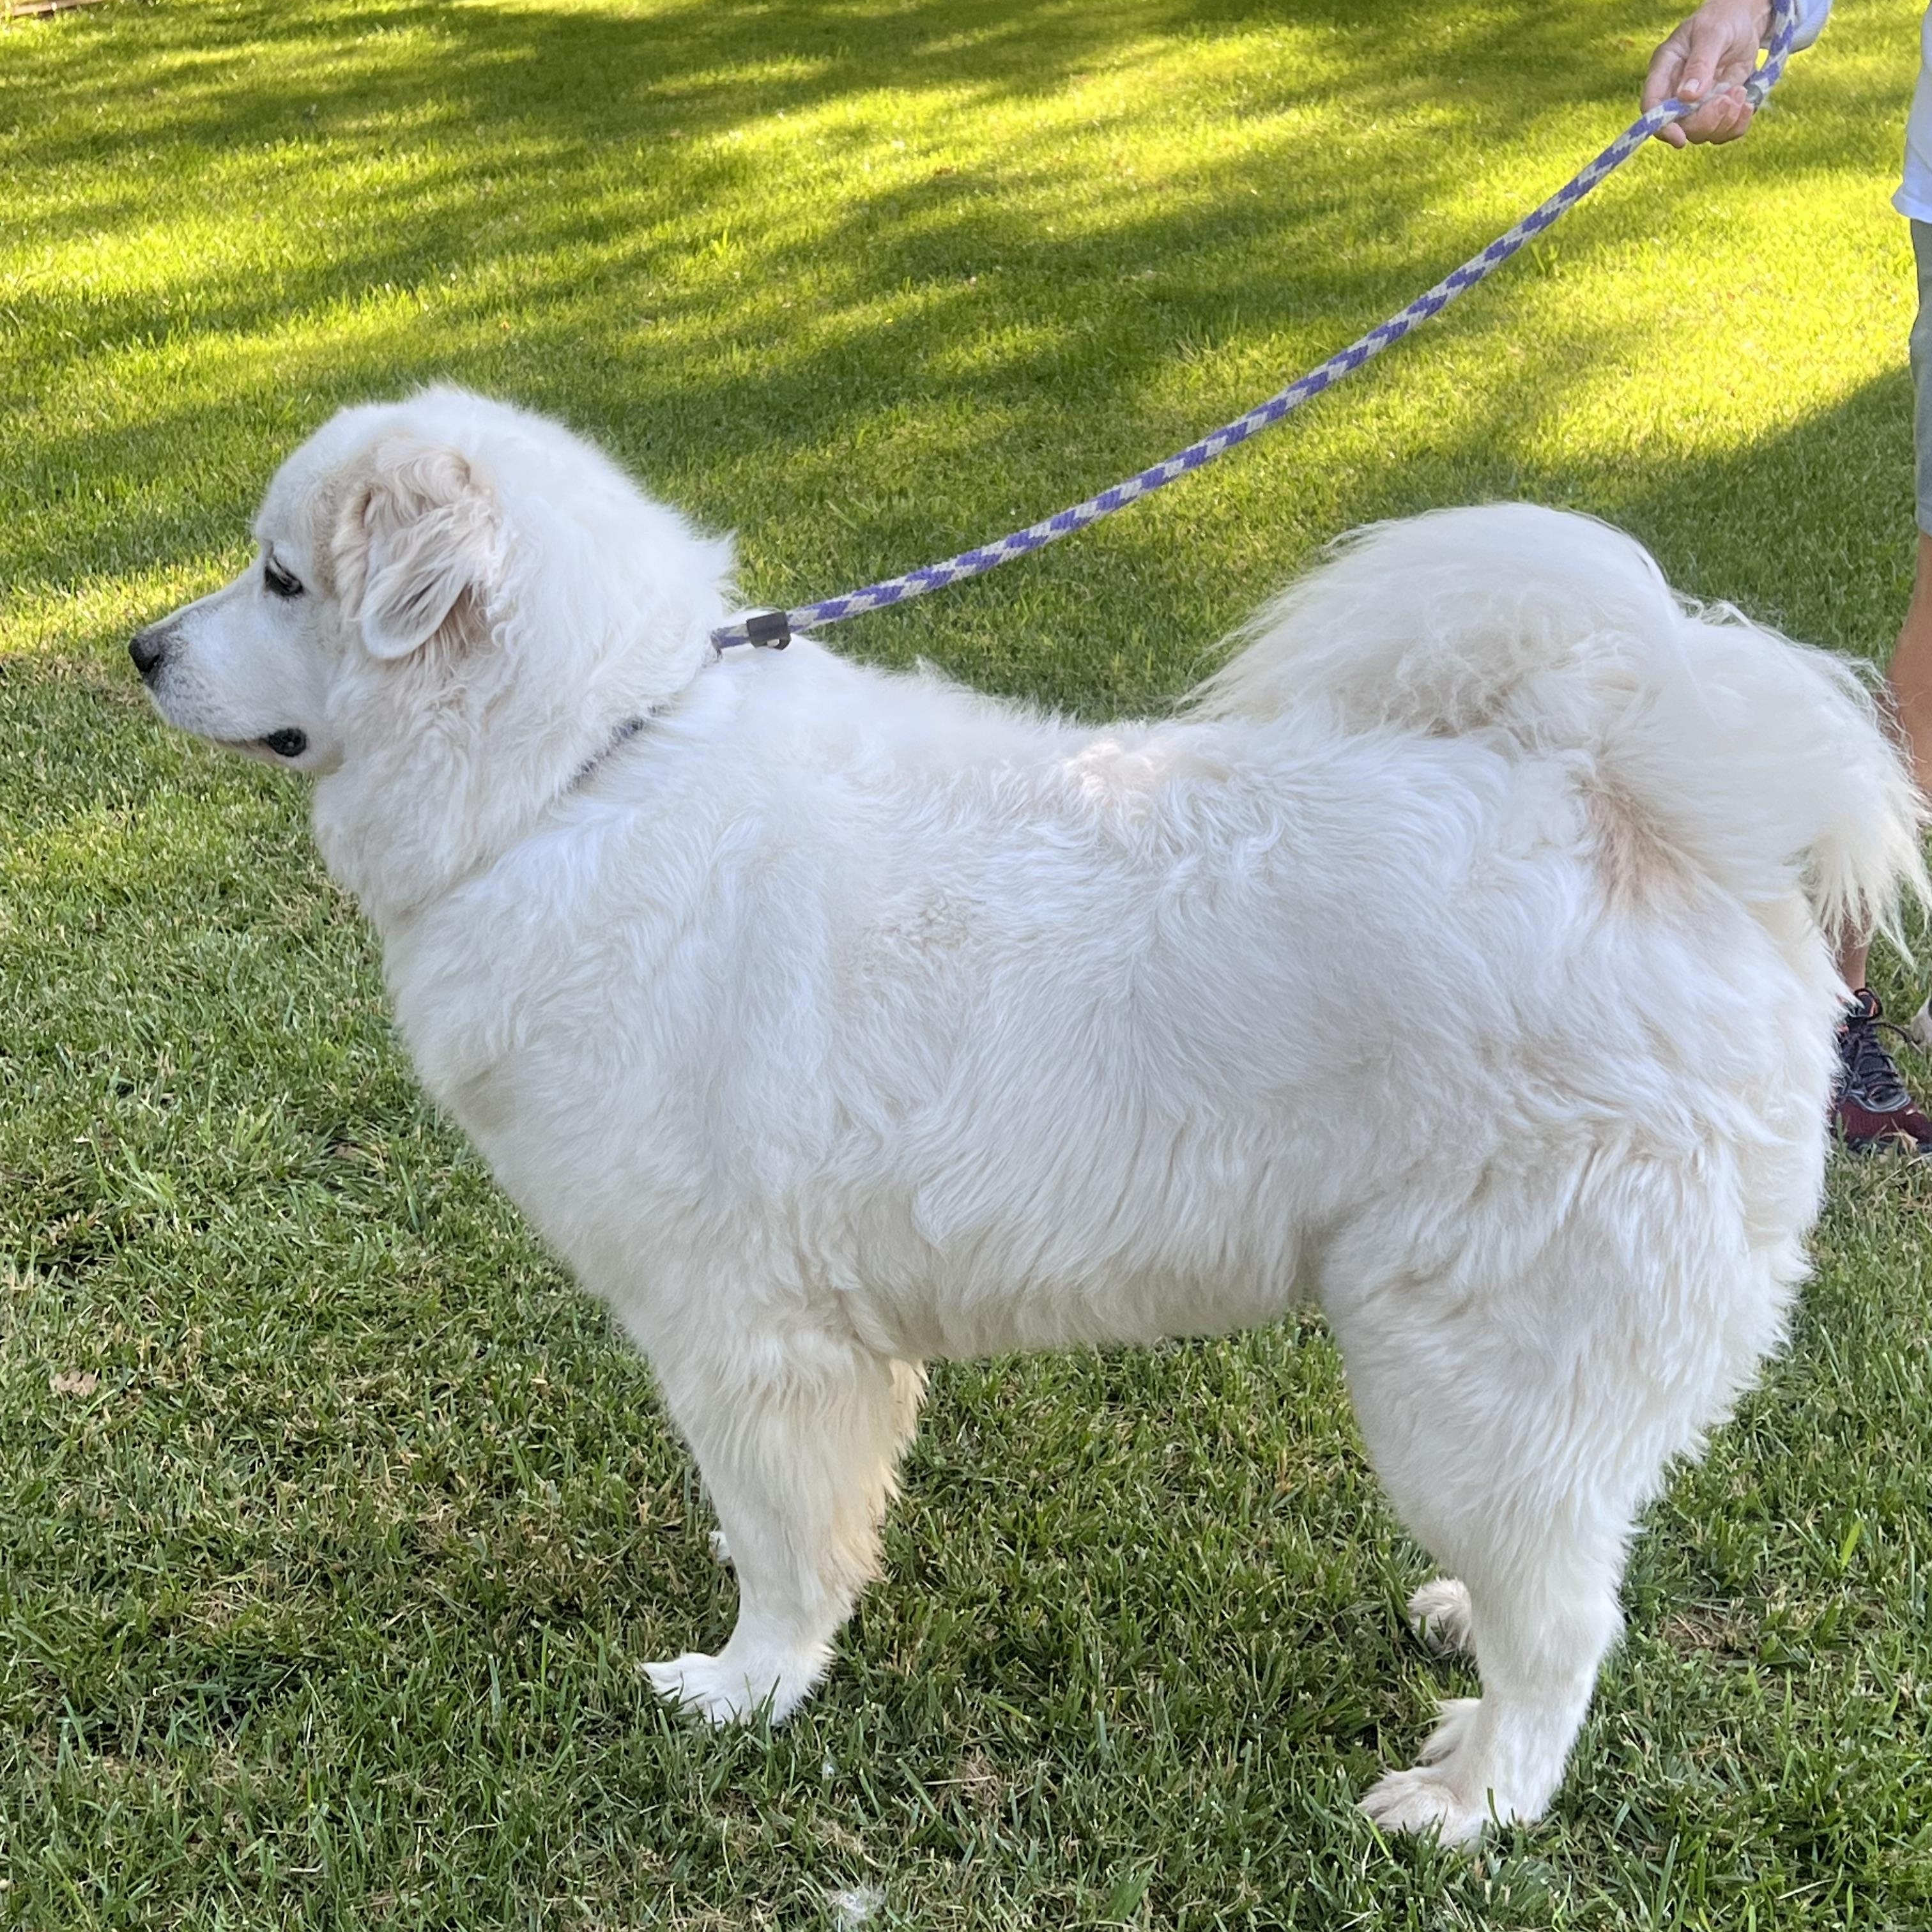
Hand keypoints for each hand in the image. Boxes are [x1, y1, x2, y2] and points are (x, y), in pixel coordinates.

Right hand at [1643, 0, 1772, 146]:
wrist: (1744, 21)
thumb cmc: (1723, 20)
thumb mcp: (1713, 33)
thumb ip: (1700, 63)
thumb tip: (1687, 96)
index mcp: (1665, 71)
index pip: (1652, 107)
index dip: (1662, 127)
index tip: (1680, 139)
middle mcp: (1675, 94)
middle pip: (1680, 126)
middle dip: (1706, 120)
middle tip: (1728, 99)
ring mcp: (1696, 105)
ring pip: (1703, 133)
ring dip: (1726, 120)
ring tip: (1740, 92)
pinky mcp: (1716, 110)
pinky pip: (1723, 132)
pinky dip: (1737, 124)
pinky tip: (1745, 103)